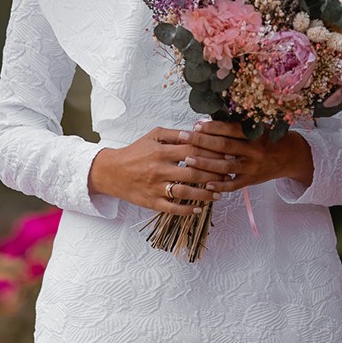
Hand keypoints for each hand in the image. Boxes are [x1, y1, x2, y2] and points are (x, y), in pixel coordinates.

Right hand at [87, 126, 233, 215]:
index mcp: (161, 152)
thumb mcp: (153, 136)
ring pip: (185, 192)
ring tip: (220, 193)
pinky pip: (172, 208)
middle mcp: (159, 170)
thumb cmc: (136, 152)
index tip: (228, 154)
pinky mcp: (151, 202)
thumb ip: (174, 134)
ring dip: (205, 194)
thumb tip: (196, 132)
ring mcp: (155, 188)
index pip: (192, 151)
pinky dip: (186, 210)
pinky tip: (199, 209)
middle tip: (230, 175)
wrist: (111, 171)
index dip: (212, 153)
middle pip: (193, 173)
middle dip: (214, 174)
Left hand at [180, 120, 313, 191]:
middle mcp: (254, 151)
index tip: (196, 124)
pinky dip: (220, 185)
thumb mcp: (258, 127)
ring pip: (226, 166)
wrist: (290, 156)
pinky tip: (206, 184)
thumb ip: (236, 126)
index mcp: (256, 134)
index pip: (231, 129)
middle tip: (184, 137)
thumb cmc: (268, 138)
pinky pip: (234, 185)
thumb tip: (207, 122)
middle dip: (202, 142)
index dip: (213, 127)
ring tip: (188, 159)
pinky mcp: (251, 181)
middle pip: (225, 147)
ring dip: (206, 163)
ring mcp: (253, 167)